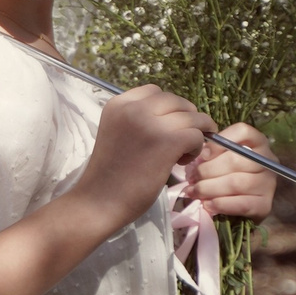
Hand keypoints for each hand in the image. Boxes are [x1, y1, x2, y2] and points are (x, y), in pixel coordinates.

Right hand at [75, 85, 213, 227]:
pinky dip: (196, 148)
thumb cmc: (109, 175)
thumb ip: (139, 121)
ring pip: (192, 117)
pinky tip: (181, 161)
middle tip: (181, 140)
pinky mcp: (167, 142)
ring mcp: (151, 124)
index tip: (167, 127)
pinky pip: (196, 135)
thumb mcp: (118, 134)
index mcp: (118, 104)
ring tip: (182, 153)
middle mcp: (134, 108)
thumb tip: (175, 117)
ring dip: (195, 133)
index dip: (167, 109)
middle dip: (185, 118)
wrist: (98, 202)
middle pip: (176, 101)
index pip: (154, 92)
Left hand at [190, 123, 278, 219]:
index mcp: (257, 142)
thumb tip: (198, 154)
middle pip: (236, 160)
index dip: (220, 142)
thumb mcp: (221, 158)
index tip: (203, 155)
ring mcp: (268, 184)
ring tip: (195, 192)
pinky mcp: (265, 205)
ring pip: (236, 182)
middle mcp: (268, 160)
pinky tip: (207, 205)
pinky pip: (241, 204)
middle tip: (192, 178)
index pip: (243, 131)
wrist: (241, 209)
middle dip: (207, 170)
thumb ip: (213, 152)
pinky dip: (220, 204)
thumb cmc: (226, 176)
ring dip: (209, 188)